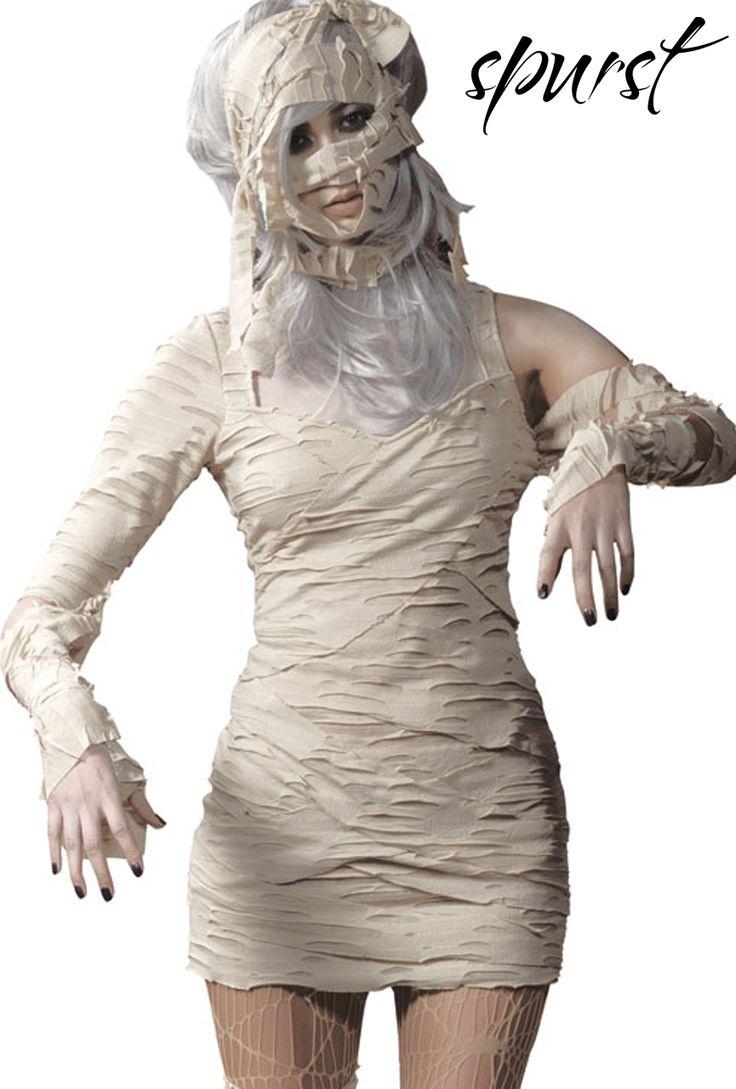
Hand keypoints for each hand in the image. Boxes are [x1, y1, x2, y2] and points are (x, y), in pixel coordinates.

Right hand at [47, 743, 166, 900]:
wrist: (75, 741)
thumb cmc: (105, 762)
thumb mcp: (129, 778)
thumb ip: (142, 804)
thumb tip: (160, 824)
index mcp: (110, 797)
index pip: (122, 830)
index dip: (130, 852)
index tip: (138, 872)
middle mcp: (88, 804)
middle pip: (95, 846)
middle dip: (102, 873)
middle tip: (109, 895)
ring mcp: (69, 806)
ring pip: (72, 845)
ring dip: (77, 871)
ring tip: (82, 891)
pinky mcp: (53, 804)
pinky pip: (52, 833)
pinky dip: (53, 852)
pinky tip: (57, 870)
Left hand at [537, 465, 633, 623]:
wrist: (599, 460)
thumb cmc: (572, 491)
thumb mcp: (554, 510)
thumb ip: (552, 538)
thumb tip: (549, 570)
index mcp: (558, 524)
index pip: (548, 554)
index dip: (545, 574)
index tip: (543, 595)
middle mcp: (581, 527)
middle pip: (582, 570)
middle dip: (585, 598)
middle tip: (589, 621)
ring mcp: (604, 526)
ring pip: (608, 567)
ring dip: (609, 594)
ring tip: (609, 615)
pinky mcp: (624, 523)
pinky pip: (628, 554)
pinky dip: (627, 574)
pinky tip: (624, 590)